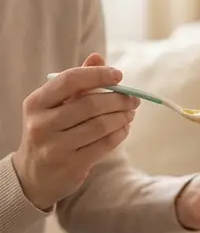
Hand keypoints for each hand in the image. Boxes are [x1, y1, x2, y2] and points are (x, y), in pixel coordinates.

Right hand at [12, 54, 140, 209]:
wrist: (34, 175)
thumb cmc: (50, 131)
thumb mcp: (54, 105)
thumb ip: (76, 82)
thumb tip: (97, 57)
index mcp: (36, 103)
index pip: (70, 80)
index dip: (98, 75)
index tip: (119, 75)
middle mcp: (41, 124)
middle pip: (91, 104)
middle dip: (119, 99)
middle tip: (133, 99)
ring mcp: (55, 147)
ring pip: (101, 125)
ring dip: (123, 117)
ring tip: (130, 113)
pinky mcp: (72, 165)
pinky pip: (105, 144)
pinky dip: (120, 133)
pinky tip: (124, 128)